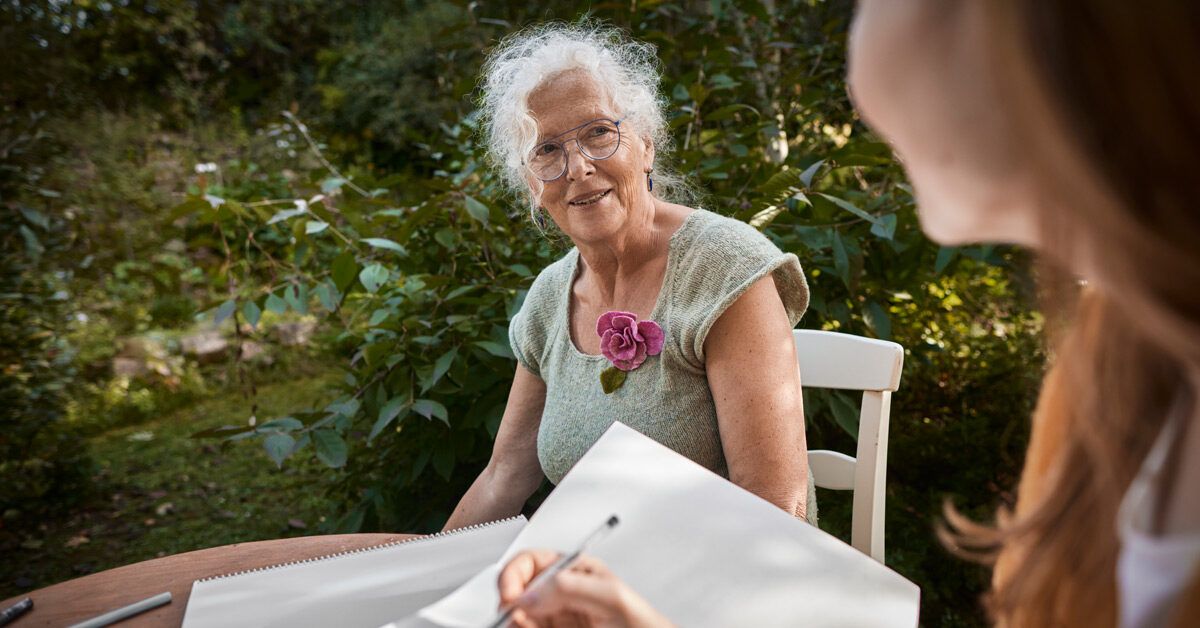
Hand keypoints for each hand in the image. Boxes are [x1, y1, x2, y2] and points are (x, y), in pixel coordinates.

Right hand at [496, 550, 672, 627]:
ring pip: (516, 614)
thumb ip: (572, 587)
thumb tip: (533, 592)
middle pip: (517, 588)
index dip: (515, 574)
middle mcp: (559, 592)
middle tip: (510, 615)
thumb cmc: (643, 624)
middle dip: (508, 600)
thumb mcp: (613, 598)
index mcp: (573, 570)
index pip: (531, 561)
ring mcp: (553, 617)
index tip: (511, 594)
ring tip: (523, 625)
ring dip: (512, 620)